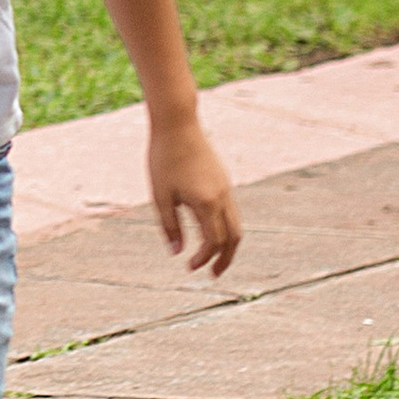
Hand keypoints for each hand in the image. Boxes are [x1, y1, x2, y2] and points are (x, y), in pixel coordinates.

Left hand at [149, 115, 239, 278]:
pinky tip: (212, 232)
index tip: (190, 267)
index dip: (204, 258)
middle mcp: (222, 197)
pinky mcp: (224, 181)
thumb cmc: (164, 158)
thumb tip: (176, 253)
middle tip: (214, 274)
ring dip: (229, 245)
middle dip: (226, 259)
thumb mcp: (161, 195)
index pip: (213, 242)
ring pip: (237, 225)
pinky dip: (227, 228)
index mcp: (206, 203)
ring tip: (216, 258)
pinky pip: (232, 212)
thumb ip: (170, 226)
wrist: (177, 124)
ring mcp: (227, 188)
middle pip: (233, 238)